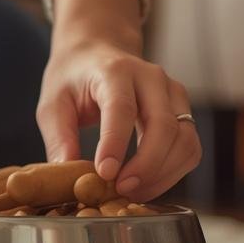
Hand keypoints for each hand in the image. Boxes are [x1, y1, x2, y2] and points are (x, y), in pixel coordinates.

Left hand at [35, 0, 200, 201]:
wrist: (97, 51)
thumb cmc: (73, 79)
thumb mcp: (53, 103)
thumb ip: (59, 138)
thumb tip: (69, 174)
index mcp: (114, 71)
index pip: (121, 108)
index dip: (116, 143)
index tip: (105, 173)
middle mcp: (151, 78)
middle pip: (163, 126)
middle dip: (146, 165)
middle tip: (121, 189)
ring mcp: (173, 92)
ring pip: (185, 140)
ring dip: (163, 174)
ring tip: (132, 191)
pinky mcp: (183, 110)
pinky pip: (190, 147)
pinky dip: (173, 172)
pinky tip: (147, 183)